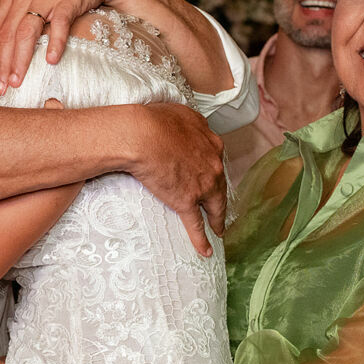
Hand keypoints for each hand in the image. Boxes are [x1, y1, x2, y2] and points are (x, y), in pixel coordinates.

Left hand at [0, 0, 117, 94]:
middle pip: (7, 33)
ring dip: (20, 59)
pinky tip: (51, 61)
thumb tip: (2, 48)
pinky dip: (55, 43)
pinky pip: (59, 23)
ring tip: (17, 80)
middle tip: (0, 87)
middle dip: (1, 63)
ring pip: (27, 31)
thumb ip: (16, 16)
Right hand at [129, 102, 227, 250]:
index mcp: (211, 142)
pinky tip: (206, 250)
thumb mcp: (181, 113)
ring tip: (219, 230)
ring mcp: (202, 185)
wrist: (142, 135)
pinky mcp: (187, 201)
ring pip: (214, 206)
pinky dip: (201, 239)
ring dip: (217, 220)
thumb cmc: (155, 120)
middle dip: (220, 197)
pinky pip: (196, 225)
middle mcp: (213, 164)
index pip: (215, 160)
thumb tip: (188, 127)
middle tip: (220, 207)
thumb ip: (190, 123)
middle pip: (220, 185)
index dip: (213, 169)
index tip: (211, 175)